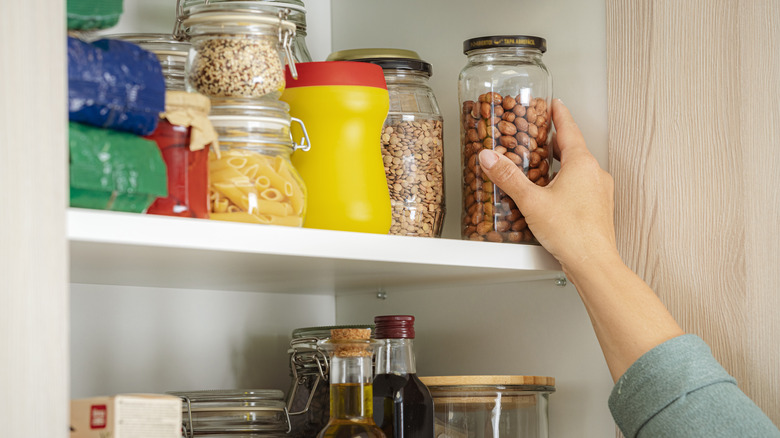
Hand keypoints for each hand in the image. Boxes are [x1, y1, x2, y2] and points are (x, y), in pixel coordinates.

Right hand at [478, 99, 618, 277]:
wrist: (593, 263)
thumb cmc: (571, 232)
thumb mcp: (531, 201)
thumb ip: (508, 178)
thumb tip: (490, 158)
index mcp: (582, 164)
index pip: (569, 129)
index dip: (559, 114)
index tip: (554, 103)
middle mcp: (595, 174)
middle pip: (572, 148)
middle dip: (554, 142)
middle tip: (539, 135)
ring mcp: (600, 192)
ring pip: (577, 169)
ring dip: (559, 164)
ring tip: (539, 167)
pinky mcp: (598, 208)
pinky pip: (581, 187)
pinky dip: (566, 183)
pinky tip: (551, 196)